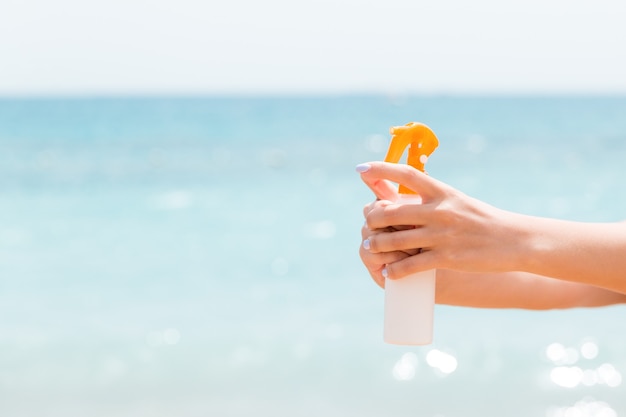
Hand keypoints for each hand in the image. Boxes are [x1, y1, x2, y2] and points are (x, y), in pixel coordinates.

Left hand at [357, 162, 526, 278]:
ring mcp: (441, 235)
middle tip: (367, 224)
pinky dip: (395, 270)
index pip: (406, 174)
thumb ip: (431, 199)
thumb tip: (403, 199)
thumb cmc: (481, 220)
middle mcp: (439, 210)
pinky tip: (389, 273)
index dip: (381, 169)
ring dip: (377, 245)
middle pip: (391, 212)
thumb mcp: (457, 200)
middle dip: (373, 219)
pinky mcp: (446, 258)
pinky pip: (410, 265)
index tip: (361, 168)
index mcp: (442, 192)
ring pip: (396, 240)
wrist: (514, 240)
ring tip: (370, 247)